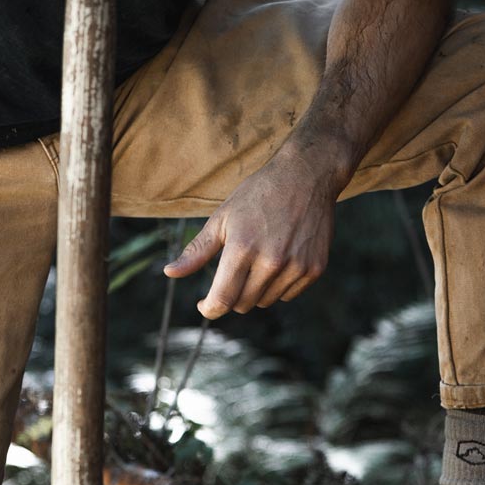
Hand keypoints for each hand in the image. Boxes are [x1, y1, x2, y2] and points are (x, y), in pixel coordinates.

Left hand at [163, 149, 337, 318]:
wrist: (307, 175)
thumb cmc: (259, 194)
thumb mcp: (223, 218)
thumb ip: (197, 251)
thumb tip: (169, 274)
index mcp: (242, 248)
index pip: (222, 299)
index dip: (209, 309)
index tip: (204, 305)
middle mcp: (271, 261)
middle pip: (243, 305)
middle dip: (232, 296)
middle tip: (233, 273)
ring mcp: (296, 266)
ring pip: (265, 302)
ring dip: (256, 291)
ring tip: (260, 259)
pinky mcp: (314, 269)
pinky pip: (288, 295)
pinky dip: (279, 286)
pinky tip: (281, 259)